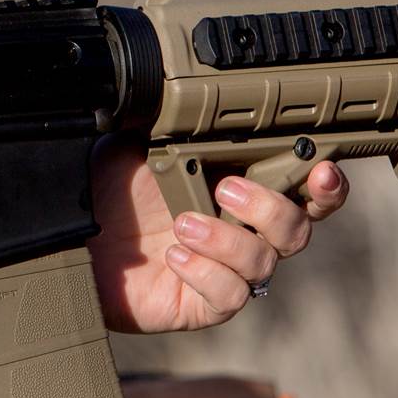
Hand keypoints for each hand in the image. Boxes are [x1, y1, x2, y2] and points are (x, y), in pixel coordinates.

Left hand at [87, 134, 348, 332]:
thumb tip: (198, 93)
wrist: (72, 236)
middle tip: (226, 188)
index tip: (320, 169)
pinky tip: (176, 255)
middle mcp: (241, 232)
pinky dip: (207, 272)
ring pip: (264, 263)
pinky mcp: (202, 304)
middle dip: (272, 208)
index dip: (325, 185)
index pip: (303, 190)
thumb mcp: (141, 144)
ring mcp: (225, 271)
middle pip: (298, 229)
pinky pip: (231, 295)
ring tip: (183, 223)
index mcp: (239, 189)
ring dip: (228, 240)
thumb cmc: (109, 189)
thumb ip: (180, 122)